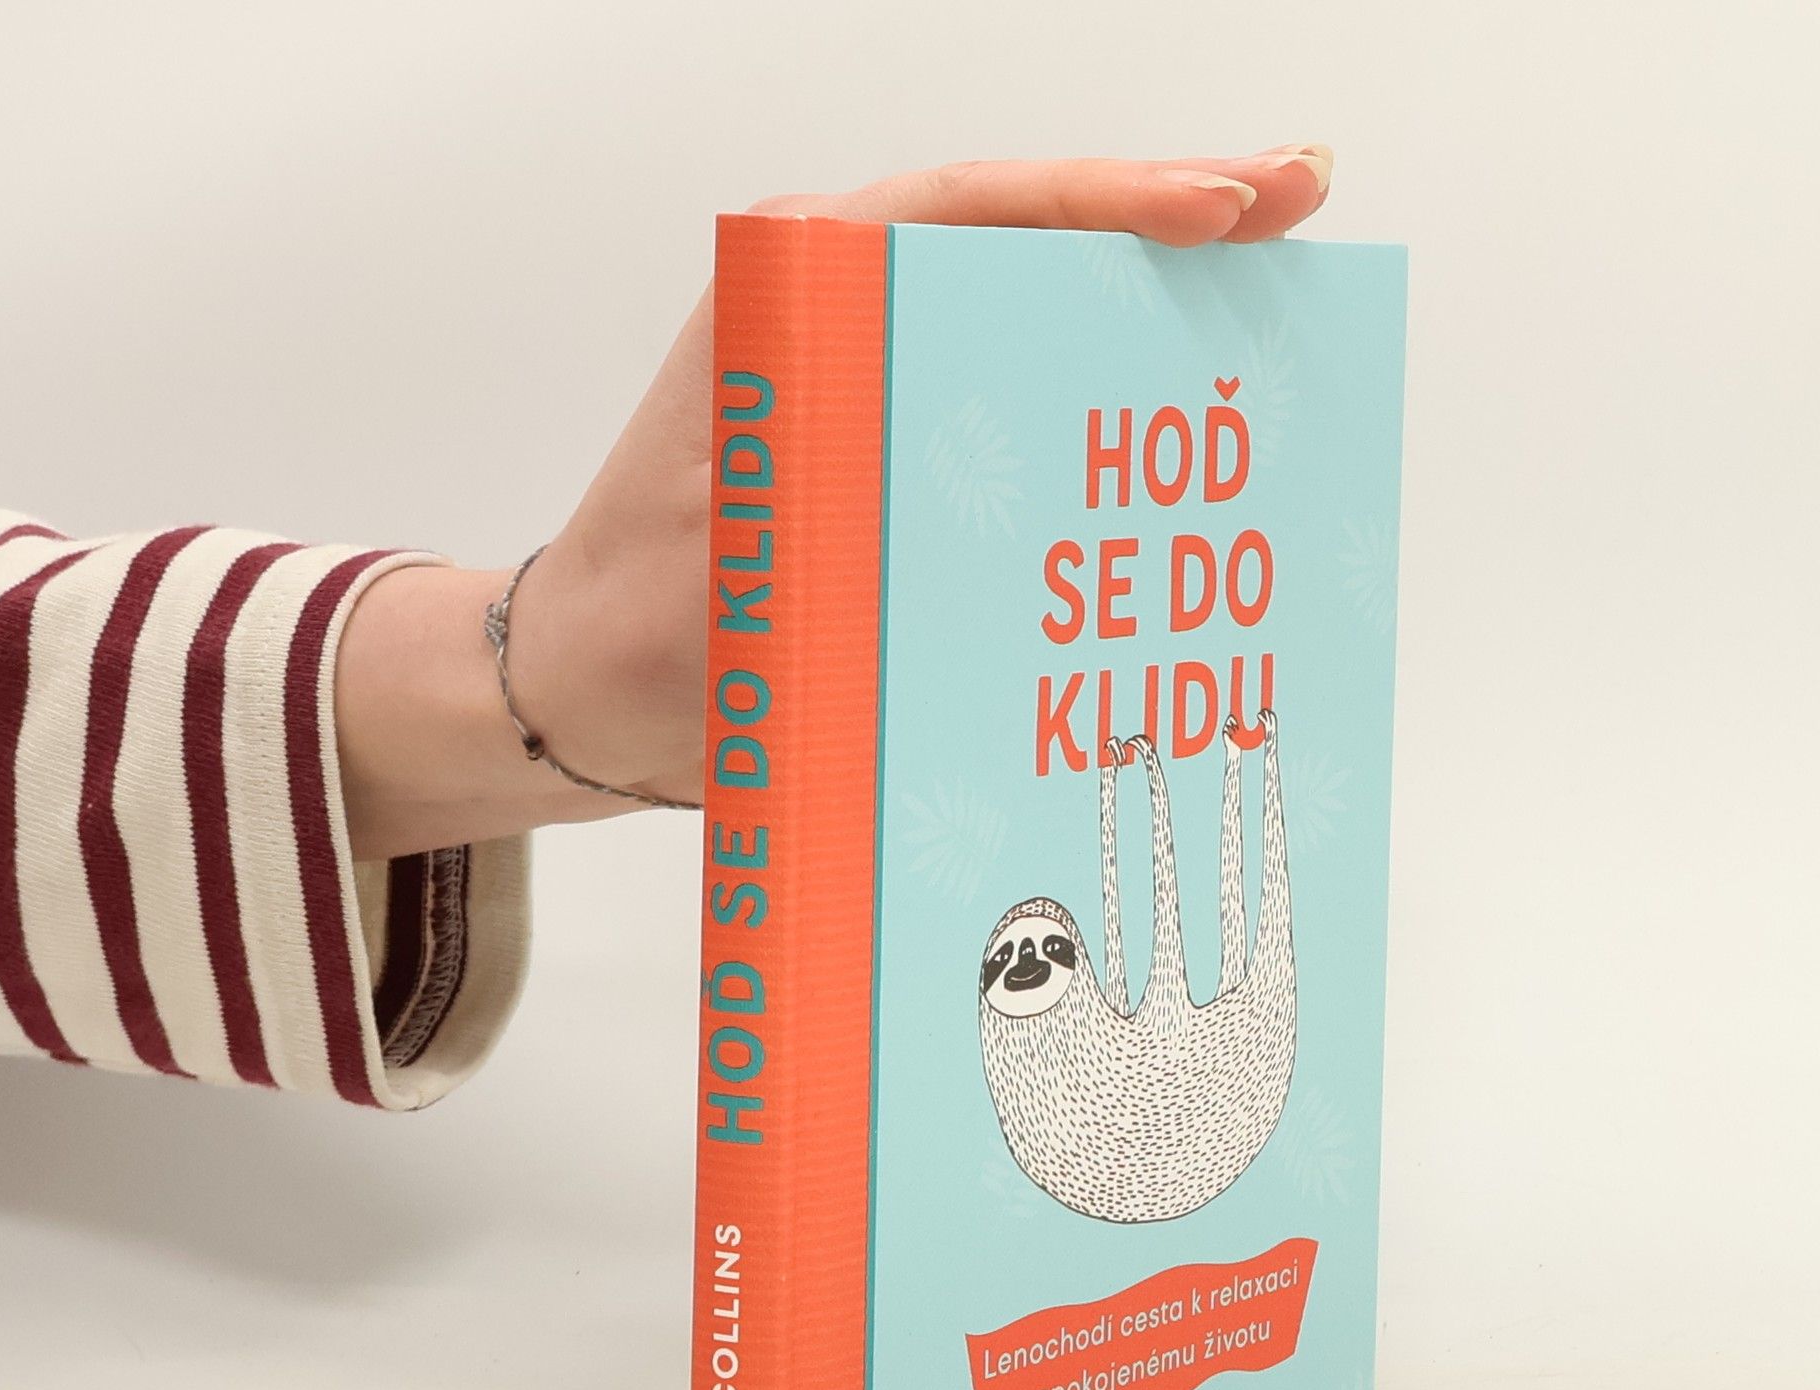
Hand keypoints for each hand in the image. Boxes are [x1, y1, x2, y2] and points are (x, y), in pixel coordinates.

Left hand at [336, 148, 1332, 858]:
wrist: (583, 695)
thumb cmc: (632, 641)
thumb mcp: (729, 596)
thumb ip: (832, 560)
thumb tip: (988, 570)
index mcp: (786, 309)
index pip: (964, 214)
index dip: (1104, 202)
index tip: (1223, 206)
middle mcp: (834, 325)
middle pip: (1018, 243)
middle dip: (1163, 221)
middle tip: (1299, 202)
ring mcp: (868, 387)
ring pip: (1027, 320)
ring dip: (1144, 311)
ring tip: (1274, 302)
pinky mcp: (891, 456)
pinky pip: (1012, 409)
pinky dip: (1097, 413)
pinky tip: (1179, 436)